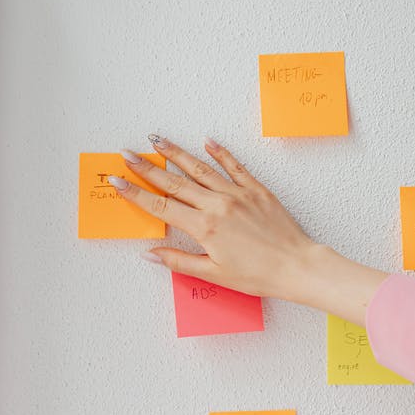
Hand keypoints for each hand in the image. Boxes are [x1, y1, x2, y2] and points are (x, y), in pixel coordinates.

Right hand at [109, 134, 386, 324]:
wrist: (297, 266)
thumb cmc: (258, 275)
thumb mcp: (214, 274)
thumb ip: (179, 261)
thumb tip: (150, 253)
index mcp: (203, 227)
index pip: (160, 205)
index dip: (135, 193)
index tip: (117, 181)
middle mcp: (216, 205)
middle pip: (174, 182)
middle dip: (147, 166)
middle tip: (127, 153)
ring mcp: (237, 194)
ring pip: (200, 168)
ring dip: (176, 153)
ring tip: (157, 139)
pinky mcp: (256, 189)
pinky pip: (234, 166)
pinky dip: (220, 152)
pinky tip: (207, 141)